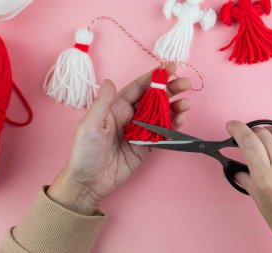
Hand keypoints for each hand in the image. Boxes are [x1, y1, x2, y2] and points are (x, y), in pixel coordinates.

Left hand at [48, 63, 190, 214]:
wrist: (89, 183)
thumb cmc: (85, 153)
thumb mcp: (90, 126)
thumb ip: (102, 104)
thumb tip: (110, 81)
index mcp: (116, 108)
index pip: (138, 88)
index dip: (154, 77)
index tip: (169, 68)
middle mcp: (130, 117)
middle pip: (153, 99)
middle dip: (169, 90)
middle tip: (185, 83)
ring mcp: (139, 132)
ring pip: (161, 115)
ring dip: (174, 107)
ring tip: (186, 103)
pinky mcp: (145, 147)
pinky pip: (162, 133)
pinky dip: (173, 126)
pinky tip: (181, 119)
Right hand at [226, 121, 271, 252]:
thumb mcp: (260, 202)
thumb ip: (247, 179)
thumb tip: (238, 168)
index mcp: (266, 179)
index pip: (248, 142)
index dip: (237, 128)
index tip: (232, 125)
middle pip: (263, 134)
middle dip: (250, 130)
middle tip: (244, 134)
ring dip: (267, 130)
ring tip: (261, 135)